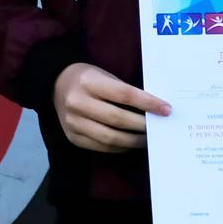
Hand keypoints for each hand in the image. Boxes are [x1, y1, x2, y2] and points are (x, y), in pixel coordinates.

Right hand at [53, 61, 170, 151]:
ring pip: (110, 138)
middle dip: (142, 125)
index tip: (166, 109)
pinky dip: (120, 147)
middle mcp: (77, 102)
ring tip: (146, 138)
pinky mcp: (72, 137)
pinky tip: (129, 142)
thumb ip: (124, 92)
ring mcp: (73, 122)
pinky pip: (102, 147)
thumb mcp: (104, 76)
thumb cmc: (88, 79)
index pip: (124, 94)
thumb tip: (154, 110)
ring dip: (133, 141)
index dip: (147, 103)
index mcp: (88, 81)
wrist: (56, 84)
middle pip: (117, 119)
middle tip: (158, 128)